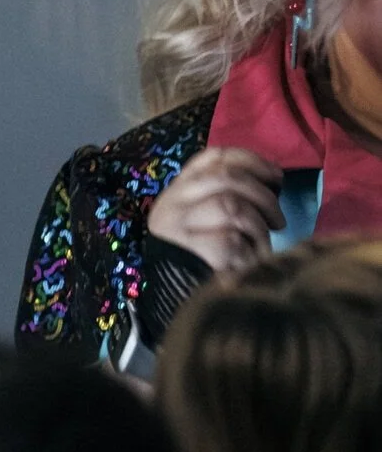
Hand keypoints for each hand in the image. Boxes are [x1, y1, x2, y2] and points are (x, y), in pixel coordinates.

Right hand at [147, 147, 283, 274]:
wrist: (177, 294)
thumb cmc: (201, 254)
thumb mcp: (208, 217)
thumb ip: (227, 194)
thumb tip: (271, 180)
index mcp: (179, 189)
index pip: (214, 157)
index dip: (251, 161)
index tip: (275, 177)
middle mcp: (172, 201)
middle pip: (227, 176)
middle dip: (263, 196)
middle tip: (278, 220)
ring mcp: (178, 225)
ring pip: (231, 205)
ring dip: (258, 225)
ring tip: (263, 243)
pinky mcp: (188, 249)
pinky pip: (232, 238)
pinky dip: (249, 249)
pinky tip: (249, 259)